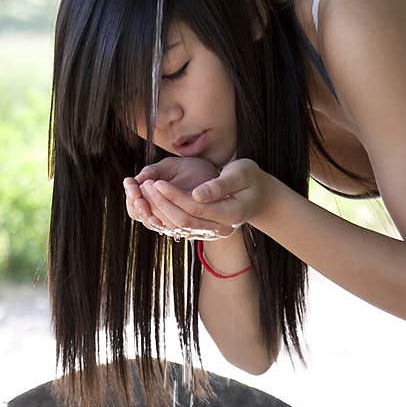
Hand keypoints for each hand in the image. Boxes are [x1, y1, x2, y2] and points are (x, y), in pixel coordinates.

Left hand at [131, 158, 273, 239]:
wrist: (260, 197)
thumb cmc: (251, 179)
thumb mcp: (242, 173)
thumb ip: (220, 185)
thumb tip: (196, 194)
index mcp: (232, 214)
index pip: (196, 208)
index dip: (174, 196)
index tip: (157, 182)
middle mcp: (221, 229)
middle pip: (184, 221)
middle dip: (161, 203)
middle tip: (145, 185)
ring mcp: (213, 233)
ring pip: (179, 227)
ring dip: (159, 211)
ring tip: (145, 192)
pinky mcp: (204, 232)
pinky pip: (180, 229)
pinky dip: (163, 217)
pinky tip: (153, 203)